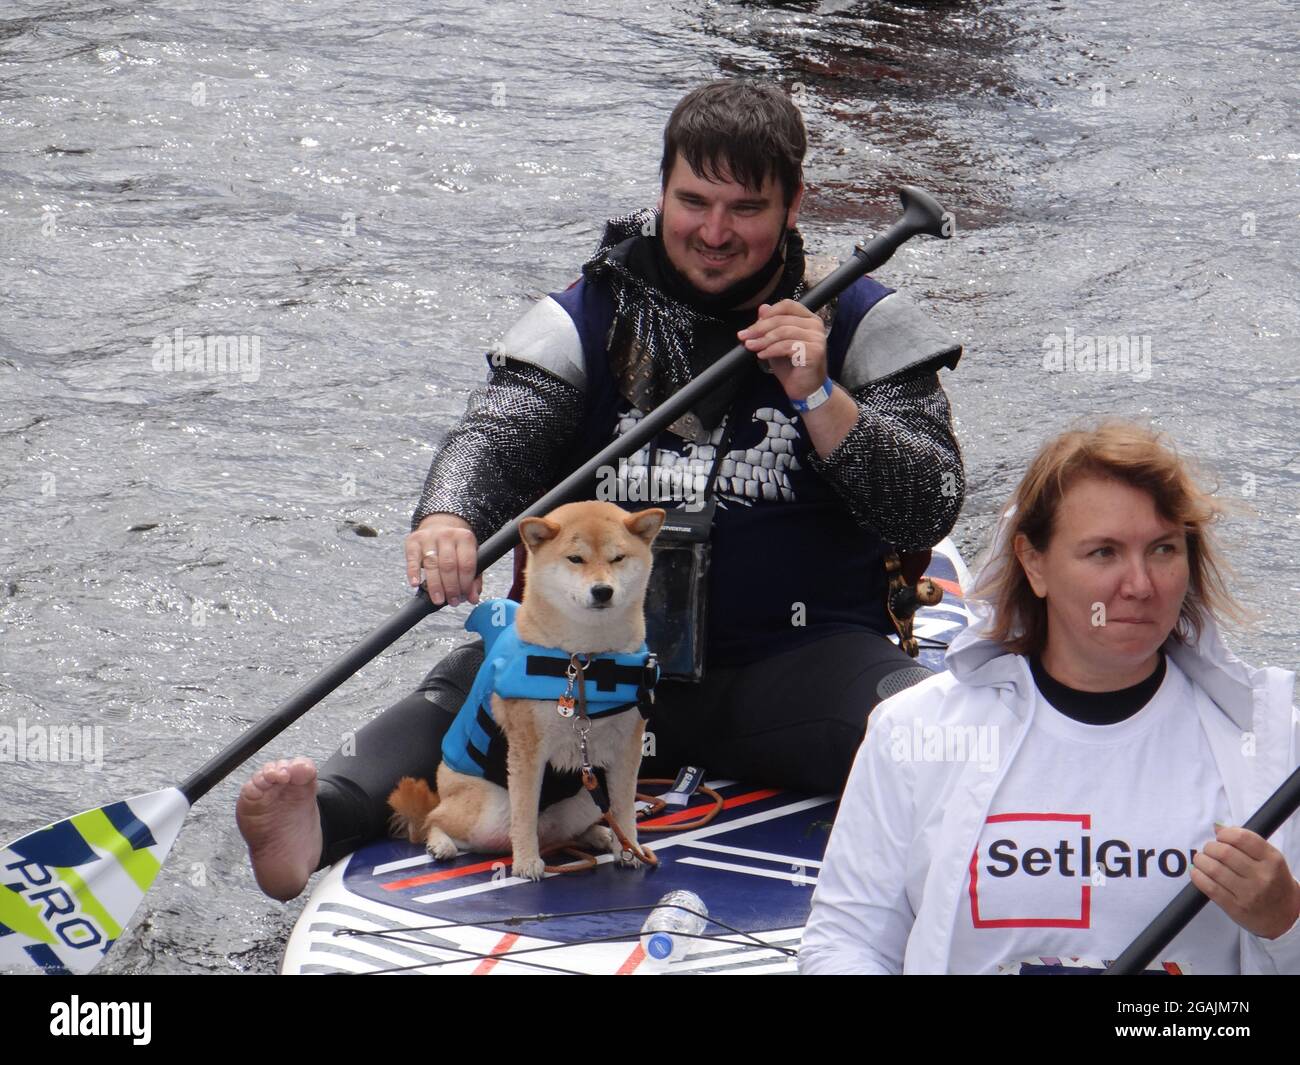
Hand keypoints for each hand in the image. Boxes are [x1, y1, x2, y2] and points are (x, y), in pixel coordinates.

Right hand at [404, 514, 482, 606]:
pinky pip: (412, 559)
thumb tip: (473, 598)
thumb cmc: (455, 547)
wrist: (439, 525)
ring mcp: (429, 537)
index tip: (463, 597)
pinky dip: (413, 573)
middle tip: (452, 601)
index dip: (465, 584)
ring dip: (435, 586)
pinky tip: (415, 584)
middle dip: (451, 587)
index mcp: (465, 537)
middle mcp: (447, 535)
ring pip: (432, 565)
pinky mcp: (413, 541)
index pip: (466, 564)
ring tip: (438, 599)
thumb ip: (474, 578)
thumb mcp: (469, 557)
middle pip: (449, 565)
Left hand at [737, 299, 828, 402]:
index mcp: (809, 319)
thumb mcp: (777, 344)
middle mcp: (815, 326)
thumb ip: (771, 326)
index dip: (768, 313)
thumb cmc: (793, 367)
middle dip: (759, 328)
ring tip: (750, 346)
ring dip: (763, 340)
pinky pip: (787, 346)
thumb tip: (762, 308)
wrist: (805, 390)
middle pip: (782, 319)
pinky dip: (771, 350)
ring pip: (783, 332)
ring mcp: (816, 338)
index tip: (752, 325)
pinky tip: (761, 355)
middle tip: (744, 336)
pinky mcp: (814, 351)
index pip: (787, 305)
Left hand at [1190, 824, 1299, 938]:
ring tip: (1202, 860)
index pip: (1241, 837)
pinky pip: (1209, 887)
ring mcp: (1249, 893)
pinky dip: (1198, 876)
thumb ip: (1246, 841)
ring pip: (1214, 869)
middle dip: (1210, 847)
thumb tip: (1217, 827)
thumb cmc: (1273, 881)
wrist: (1284, 915)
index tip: (1220, 837)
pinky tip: (1198, 872)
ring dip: (1201, 860)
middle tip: (1209, 850)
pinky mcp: (1236, 907)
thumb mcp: (1269, 859)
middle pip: (1224, 852)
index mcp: (1272, 860)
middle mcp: (1262, 876)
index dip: (1225, 834)